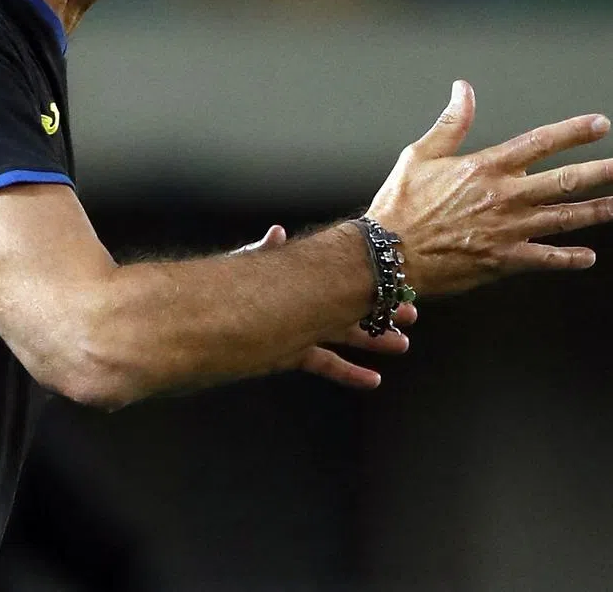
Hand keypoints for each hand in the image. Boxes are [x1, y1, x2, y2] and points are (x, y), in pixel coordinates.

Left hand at [233, 225, 416, 388]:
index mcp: (297, 276)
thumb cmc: (222, 291)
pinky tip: (371, 379)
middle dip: (379, 309)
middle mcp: (299, 300)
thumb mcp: (244, 267)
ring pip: (342, 333)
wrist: (201, 326)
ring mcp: (296, 328)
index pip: (340, 273)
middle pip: (347, 304)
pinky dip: (347, 371)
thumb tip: (277, 232)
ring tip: (401, 344)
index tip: (397, 278)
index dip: (368, 277)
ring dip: (372, 340)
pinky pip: (324, 362)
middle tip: (410, 314)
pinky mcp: (288, 352)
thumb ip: (262, 252)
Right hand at [368, 80, 612, 296]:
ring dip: (595, 211)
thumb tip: (463, 88)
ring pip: (564, 218)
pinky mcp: (503, 261)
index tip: (602, 125)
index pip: (540, 143)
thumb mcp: (421, 154)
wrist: (389, 253)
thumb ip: (451, 123)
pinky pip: (545, 259)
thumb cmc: (401, 201)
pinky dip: (569, 258)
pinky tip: (588, 256)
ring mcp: (508, 230)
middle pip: (566, 181)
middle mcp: (504, 196)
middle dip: (604, 172)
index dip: (574, 132)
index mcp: (486, 166)